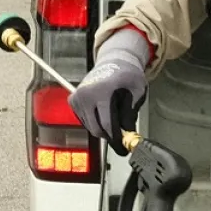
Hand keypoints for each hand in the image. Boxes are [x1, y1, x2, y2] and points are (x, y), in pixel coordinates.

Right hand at [68, 28, 149, 152]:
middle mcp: (85, 94)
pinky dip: (95, 122)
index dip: (117, 139)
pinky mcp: (72, 101)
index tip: (124, 149)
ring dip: (103, 128)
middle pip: (97, 129)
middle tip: (121, 139)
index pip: (108, 124)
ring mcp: (77, 97)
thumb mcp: (137, 91)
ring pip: (90, 127)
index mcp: (102, 91)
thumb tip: (128, 134)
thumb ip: (132, 114)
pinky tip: (104, 113)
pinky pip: (85, 121)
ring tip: (114, 118)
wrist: (114, 61)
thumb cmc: (127, 75)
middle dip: (111, 137)